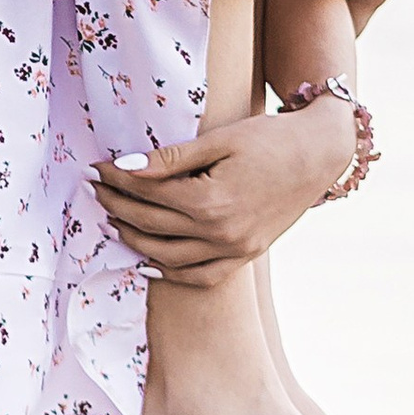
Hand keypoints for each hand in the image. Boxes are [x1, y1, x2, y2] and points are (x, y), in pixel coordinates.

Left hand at [91, 102, 359, 278]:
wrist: (320, 153)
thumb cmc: (270, 138)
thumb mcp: (220, 140)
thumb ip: (172, 158)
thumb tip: (124, 167)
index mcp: (211, 201)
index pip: (147, 194)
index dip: (116, 180)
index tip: (94, 168)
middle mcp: (221, 233)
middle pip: (152, 225)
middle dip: (117, 207)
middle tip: (95, 190)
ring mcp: (236, 250)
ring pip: (169, 258)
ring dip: (136, 242)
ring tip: (112, 223)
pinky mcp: (247, 255)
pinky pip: (201, 276)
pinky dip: (172, 273)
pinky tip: (149, 263)